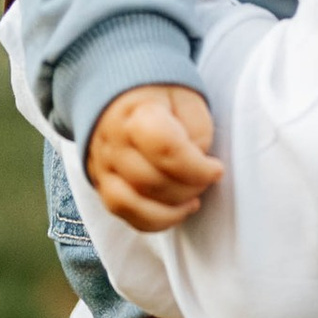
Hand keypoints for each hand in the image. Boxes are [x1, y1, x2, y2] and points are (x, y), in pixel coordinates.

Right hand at [86, 83, 220, 229]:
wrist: (121, 97)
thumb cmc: (161, 98)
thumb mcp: (188, 99)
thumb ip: (197, 131)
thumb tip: (198, 163)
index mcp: (137, 113)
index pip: (166, 150)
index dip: (197, 168)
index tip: (216, 169)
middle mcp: (113, 141)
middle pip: (152, 181)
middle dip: (189, 188)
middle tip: (207, 180)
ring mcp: (102, 165)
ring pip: (133, 204)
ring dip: (172, 210)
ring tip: (193, 200)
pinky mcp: (101, 183)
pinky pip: (123, 214)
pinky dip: (153, 221)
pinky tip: (175, 211)